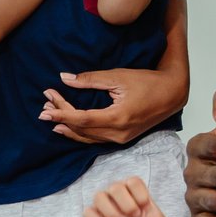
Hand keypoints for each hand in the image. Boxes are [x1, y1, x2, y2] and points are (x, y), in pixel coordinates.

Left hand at [41, 64, 185, 144]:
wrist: (171, 94)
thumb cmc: (147, 82)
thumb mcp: (118, 76)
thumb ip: (90, 79)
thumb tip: (65, 78)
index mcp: (118, 118)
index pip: (82, 119)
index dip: (62, 114)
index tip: (45, 109)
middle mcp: (118, 133)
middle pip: (82, 129)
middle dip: (61, 118)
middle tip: (43, 106)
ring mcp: (121, 139)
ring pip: (88, 137)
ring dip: (68, 127)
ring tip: (51, 118)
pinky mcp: (122, 139)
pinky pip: (96, 139)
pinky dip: (80, 133)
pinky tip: (68, 128)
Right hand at [85, 176, 173, 216]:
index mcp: (134, 187)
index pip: (133, 181)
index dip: (139, 195)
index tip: (144, 208)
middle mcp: (117, 190)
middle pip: (115, 187)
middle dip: (126, 205)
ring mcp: (104, 201)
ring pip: (98, 197)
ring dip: (111, 213)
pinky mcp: (94, 214)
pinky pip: (88, 212)